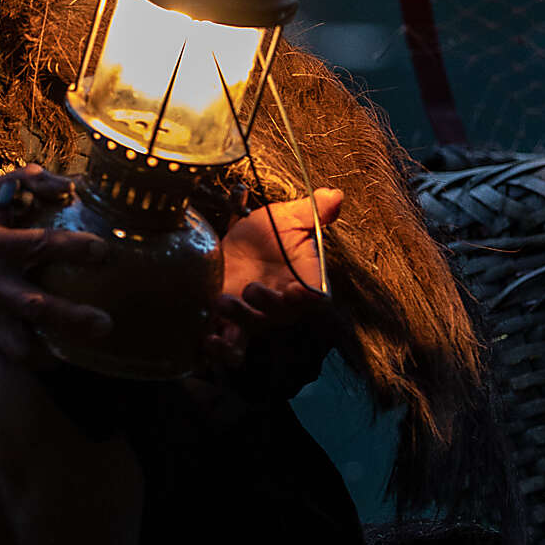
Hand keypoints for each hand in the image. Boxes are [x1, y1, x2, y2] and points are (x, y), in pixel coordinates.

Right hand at [0, 165, 113, 362]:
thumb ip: (27, 181)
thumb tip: (69, 184)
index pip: (37, 245)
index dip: (73, 249)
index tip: (104, 251)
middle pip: (33, 306)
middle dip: (71, 317)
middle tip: (105, 324)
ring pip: (20, 345)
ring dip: (54, 352)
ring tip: (83, 350)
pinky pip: (14, 356)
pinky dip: (39, 359)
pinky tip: (61, 354)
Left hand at [202, 189, 340, 367]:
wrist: (232, 247)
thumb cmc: (264, 236)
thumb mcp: (285, 219)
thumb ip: (311, 211)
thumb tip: (334, 195)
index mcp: (302, 281)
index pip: (315, 298)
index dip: (309, 299)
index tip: (296, 290)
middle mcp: (281, 305)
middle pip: (282, 316)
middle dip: (268, 306)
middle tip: (252, 288)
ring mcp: (255, 317)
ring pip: (254, 331)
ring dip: (241, 321)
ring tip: (223, 301)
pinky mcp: (230, 325)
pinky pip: (230, 346)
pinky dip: (222, 349)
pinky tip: (209, 340)